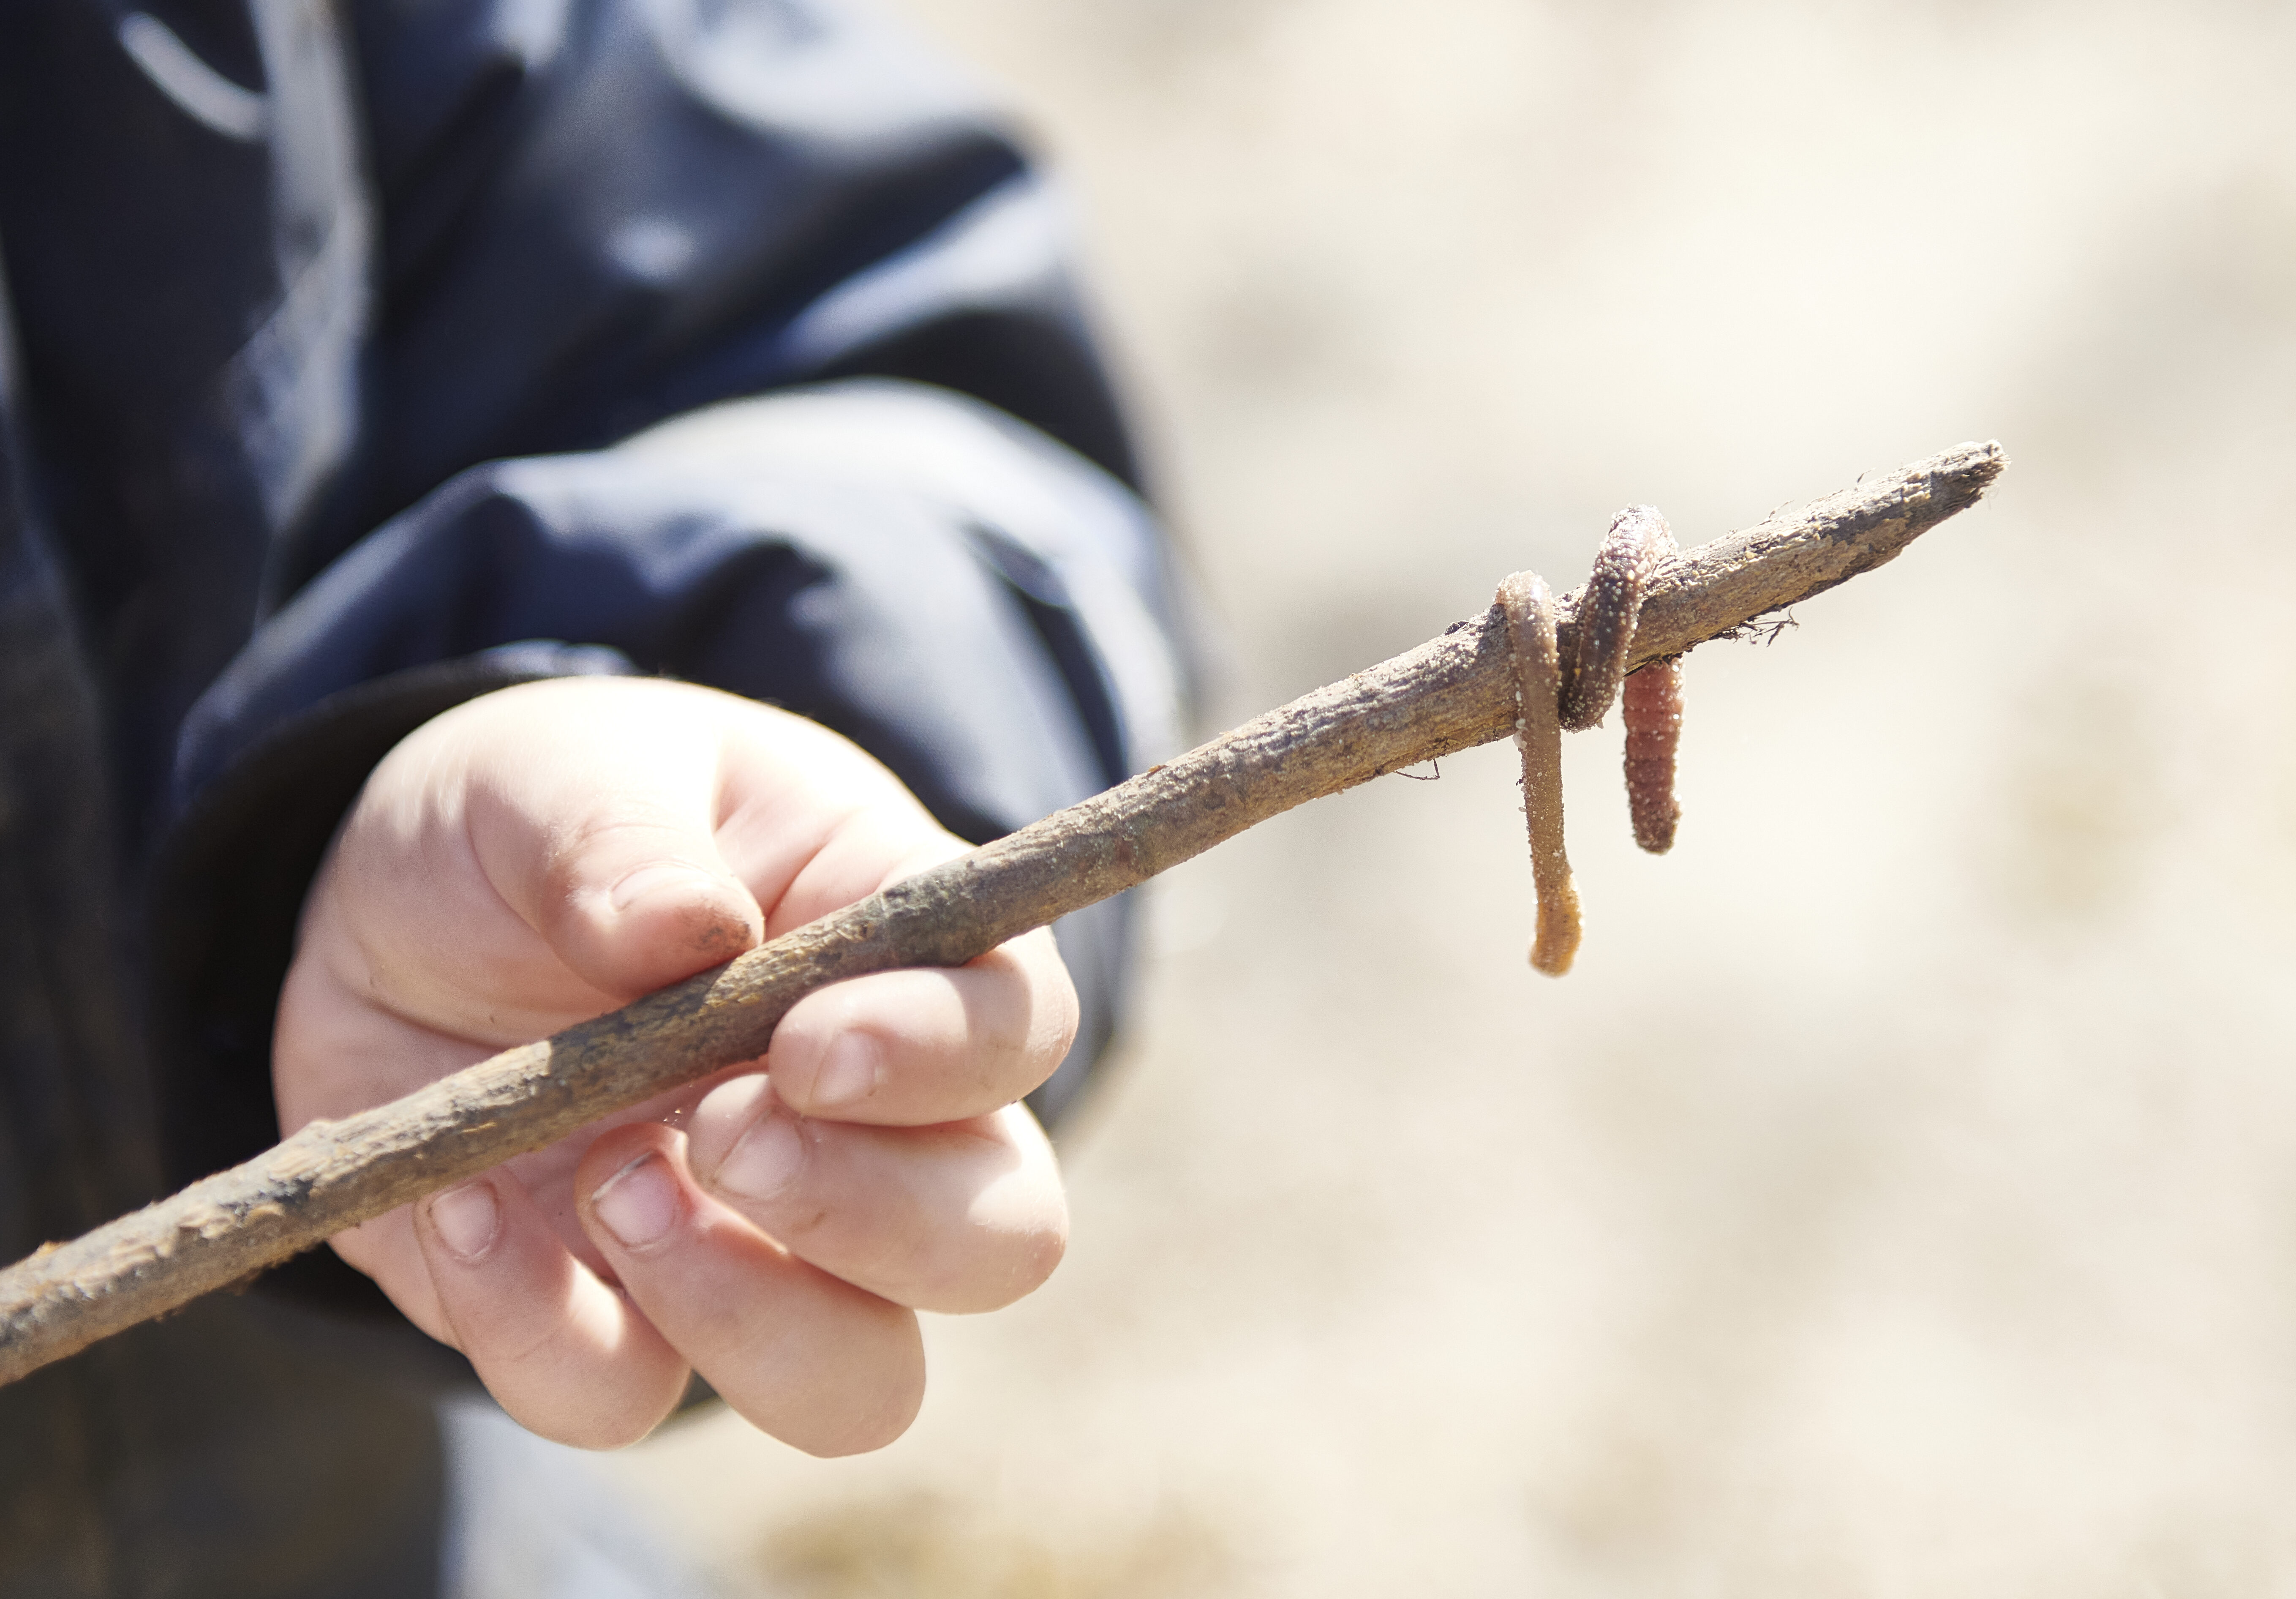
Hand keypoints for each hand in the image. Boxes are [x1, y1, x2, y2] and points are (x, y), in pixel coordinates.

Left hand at [274, 677, 1076, 1453]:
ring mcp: (755, 1248)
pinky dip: (534, 1332)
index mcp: (897, 956)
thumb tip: (686, 928)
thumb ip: (620, 834)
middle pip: (1000, 1239)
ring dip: (748, 1318)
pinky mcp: (609, 1325)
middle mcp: (870, 1129)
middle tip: (719, 1129)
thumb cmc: (532, 818)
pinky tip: (456, 1206)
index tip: (805, 1049)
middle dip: (874, 1213)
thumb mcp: (560, 768)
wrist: (385, 915)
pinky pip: (623, 1401)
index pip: (1019, 1028)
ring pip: (863, 1383)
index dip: (946, 1057)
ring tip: (609, 1187)